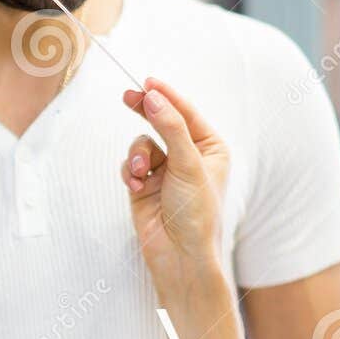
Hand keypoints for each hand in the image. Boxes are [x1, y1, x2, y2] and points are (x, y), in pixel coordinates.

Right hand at [120, 77, 229, 287]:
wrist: (180, 256)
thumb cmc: (197, 214)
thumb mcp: (188, 165)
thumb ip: (171, 128)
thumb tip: (153, 97)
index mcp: (211, 149)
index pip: (186, 114)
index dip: (167, 96)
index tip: (148, 81)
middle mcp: (188, 157)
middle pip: (162, 122)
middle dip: (145, 112)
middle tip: (129, 96)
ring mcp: (165, 171)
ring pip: (142, 144)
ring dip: (138, 156)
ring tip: (140, 173)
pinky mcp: (144, 185)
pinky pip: (130, 163)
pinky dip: (129, 172)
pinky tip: (134, 185)